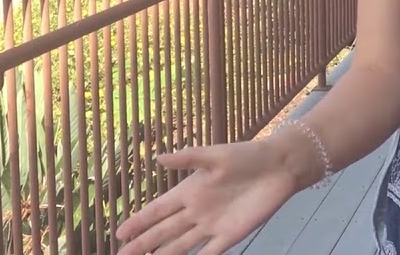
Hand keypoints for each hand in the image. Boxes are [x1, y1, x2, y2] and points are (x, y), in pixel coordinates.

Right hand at [115, 138, 300, 254]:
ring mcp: (212, 225)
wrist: (278, 167)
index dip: (139, 221)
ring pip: (180, 245)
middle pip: (163, 232)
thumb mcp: (216, 155)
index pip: (158, 210)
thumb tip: (158, 158)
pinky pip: (209, 252)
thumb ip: (188, 157)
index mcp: (189, 190)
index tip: (120, 233)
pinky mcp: (230, 235)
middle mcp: (196, 211)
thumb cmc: (247, 156)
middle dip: (142, 244)